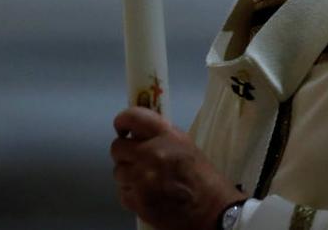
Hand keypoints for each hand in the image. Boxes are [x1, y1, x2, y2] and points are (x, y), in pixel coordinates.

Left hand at [110, 106, 246, 229]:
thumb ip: (160, 136)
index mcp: (166, 136)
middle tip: (136, 159)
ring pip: (118, 172)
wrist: (211, 209)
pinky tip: (147, 194)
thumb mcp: (184, 145)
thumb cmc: (201, 176)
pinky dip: (131, 194)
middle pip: (117, 148)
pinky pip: (122, 192)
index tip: (122, 129)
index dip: (122, 121)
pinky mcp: (137, 200)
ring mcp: (141, 178)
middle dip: (124, 154)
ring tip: (146, 181)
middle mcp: (151, 153)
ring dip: (128, 175)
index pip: (133, 117)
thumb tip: (137, 133)